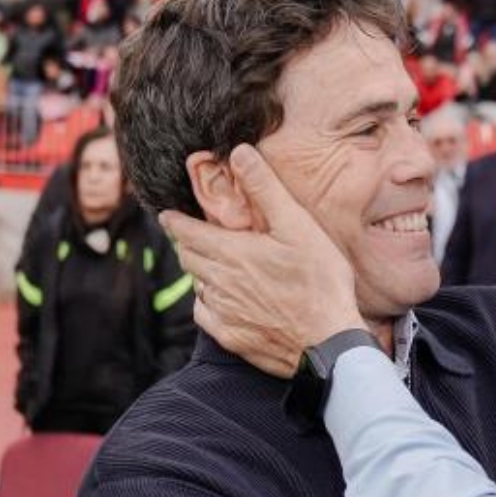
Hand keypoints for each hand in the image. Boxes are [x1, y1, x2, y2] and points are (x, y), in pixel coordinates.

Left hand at [157, 144, 363, 376]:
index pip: (186, 232)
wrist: (327, 344)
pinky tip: (224, 300)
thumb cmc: (319, 282)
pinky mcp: (230, 337)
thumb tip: (239, 152)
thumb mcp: (297, 227)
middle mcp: (218, 282)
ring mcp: (223, 312)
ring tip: (214, 265)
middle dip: (186, 243)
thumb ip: (265, 189)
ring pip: (198, 284)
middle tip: (191, 236)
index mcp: (230, 252)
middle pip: (188, 257)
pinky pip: (205, 314)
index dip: (175, 222)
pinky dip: (209, 303)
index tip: (168, 215)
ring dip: (201, 272)